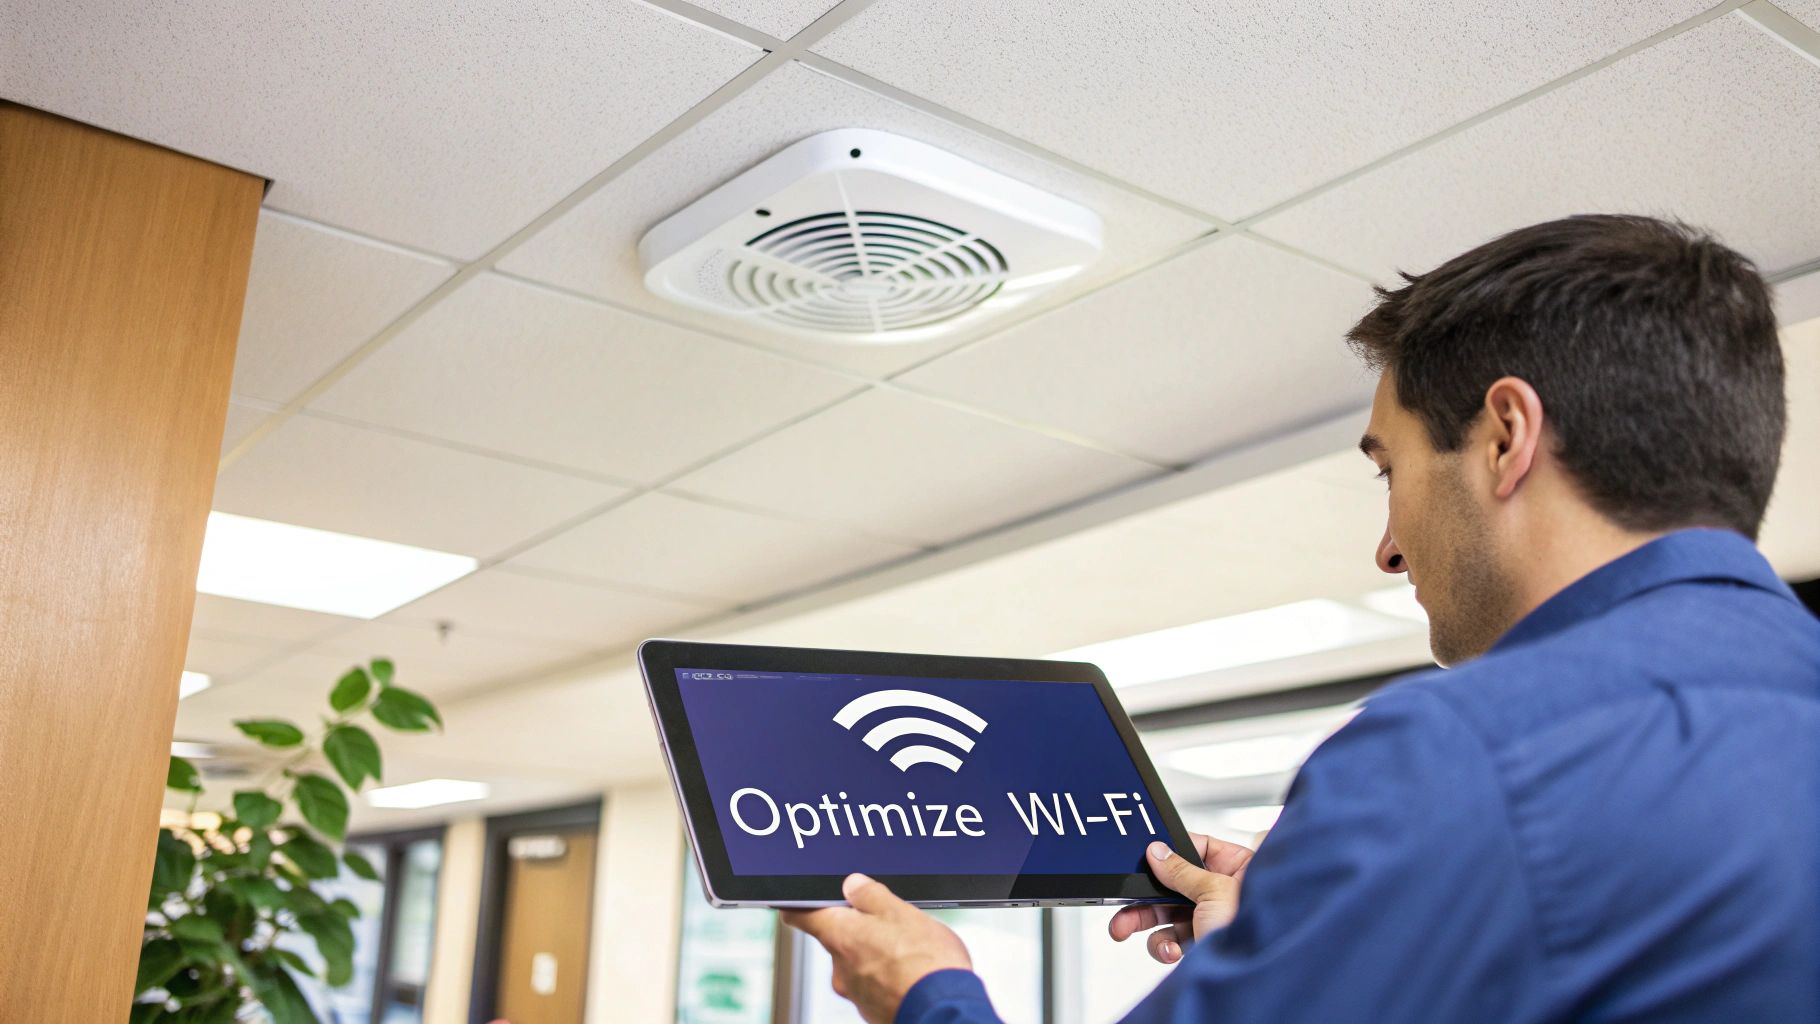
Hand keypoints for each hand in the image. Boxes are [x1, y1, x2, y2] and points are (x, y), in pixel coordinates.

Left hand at [782, 873, 972, 1023]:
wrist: (945, 1012)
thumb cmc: (925, 962)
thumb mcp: (900, 912)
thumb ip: (871, 895)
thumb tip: (852, 885)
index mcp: (840, 937)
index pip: (800, 916)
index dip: (800, 904)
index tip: (803, 900)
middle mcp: (840, 969)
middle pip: (839, 940)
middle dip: (860, 930)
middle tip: (891, 923)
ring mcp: (857, 994)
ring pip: (860, 964)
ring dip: (878, 955)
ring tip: (912, 951)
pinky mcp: (874, 1012)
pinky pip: (877, 987)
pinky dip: (890, 978)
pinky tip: (915, 974)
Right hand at [1108, 834, 1252, 963]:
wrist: (1252, 982)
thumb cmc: (1256, 932)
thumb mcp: (1214, 892)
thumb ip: (1182, 870)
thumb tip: (1157, 852)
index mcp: (1239, 869)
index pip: (1200, 848)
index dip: (1173, 851)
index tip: (1148, 856)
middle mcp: (1224, 892)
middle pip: (1174, 883)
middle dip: (1145, 895)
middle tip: (1123, 899)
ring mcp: (1211, 918)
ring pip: (1166, 913)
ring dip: (1145, 923)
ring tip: (1126, 929)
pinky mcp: (1201, 942)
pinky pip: (1171, 939)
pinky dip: (1164, 946)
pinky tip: (1170, 951)